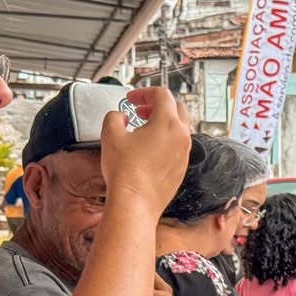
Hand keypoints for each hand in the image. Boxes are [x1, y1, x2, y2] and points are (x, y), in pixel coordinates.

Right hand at [100, 87, 192, 217]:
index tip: (131, 99)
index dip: (144, 92)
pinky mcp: (181, 169)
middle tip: (140, 110)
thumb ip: (114, 116)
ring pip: (179, 129)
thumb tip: (119, 117)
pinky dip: (165, 141)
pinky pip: (177, 147)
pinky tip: (147, 149)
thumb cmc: (125, 171)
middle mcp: (182, 137)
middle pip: (177, 109)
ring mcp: (184, 154)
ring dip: (162, 123)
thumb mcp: (110, 135)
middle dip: (157, 105)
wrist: (135, 202)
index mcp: (168, 123)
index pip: (162, 95)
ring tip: (142, 130)